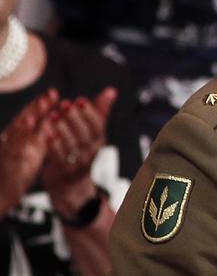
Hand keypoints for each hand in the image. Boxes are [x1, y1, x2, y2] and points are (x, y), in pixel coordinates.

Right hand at [0, 88, 56, 212]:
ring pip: (21, 132)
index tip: (52, 93)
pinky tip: (50, 134)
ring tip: (45, 105)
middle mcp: (9, 142)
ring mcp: (9, 152)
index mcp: (12, 137)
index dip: (38, 104)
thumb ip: (36, 137)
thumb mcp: (26, 152)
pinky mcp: (13, 165)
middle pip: (24, 120)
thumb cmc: (13, 172)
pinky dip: (37, 142)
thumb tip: (49, 122)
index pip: (26, 117)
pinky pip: (25, 150)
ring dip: (34, 119)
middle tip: (53, 93)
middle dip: (38, 106)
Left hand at [41, 87, 114, 214]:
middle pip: (85, 134)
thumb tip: (111, 90)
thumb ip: (100, 111)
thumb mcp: (93, 132)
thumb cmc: (81, 152)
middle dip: (75, 118)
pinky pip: (58, 157)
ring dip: (63, 129)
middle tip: (64, 104)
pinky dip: (53, 145)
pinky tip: (46, 133)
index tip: (79, 100)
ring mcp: (78, 163)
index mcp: (98, 140)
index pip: (98, 125)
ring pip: (72, 145)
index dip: (90, 113)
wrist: (72, 185)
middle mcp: (91, 152)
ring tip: (53, 115)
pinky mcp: (64, 171)